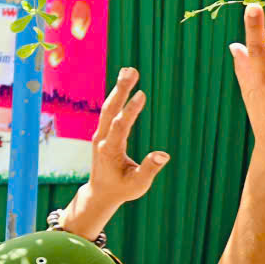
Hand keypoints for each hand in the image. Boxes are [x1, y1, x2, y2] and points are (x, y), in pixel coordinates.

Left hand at [79, 69, 168, 209]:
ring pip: (108, 108)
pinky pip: (109, 111)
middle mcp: (102, 139)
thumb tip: (163, 154)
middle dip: (121, 90)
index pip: (120, 126)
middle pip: (110, 110)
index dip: (131, 110)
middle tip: (131, 71)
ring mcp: (100, 135)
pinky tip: (124, 85)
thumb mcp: (139, 184)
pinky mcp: (103, 133)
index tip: (142, 94)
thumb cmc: (122, 189)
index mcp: (110, 150)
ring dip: (119, 89)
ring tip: (129, 70)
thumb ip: (150, 168)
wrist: (101, 193)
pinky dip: (117, 97)